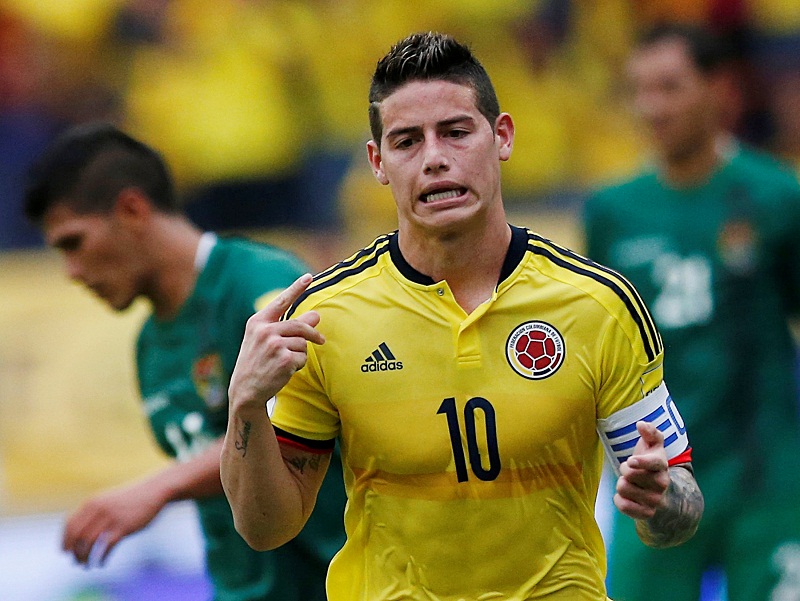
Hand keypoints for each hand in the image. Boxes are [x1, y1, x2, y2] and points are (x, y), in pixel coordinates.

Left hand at [62, 480, 165, 565]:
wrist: (153, 492)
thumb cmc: (130, 499)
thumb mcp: (108, 501)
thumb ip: (93, 513)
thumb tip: (77, 533)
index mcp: (92, 502)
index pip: (70, 524)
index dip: (65, 540)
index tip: (65, 551)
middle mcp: (99, 509)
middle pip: (77, 536)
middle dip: (74, 551)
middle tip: (76, 561)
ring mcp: (111, 518)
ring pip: (89, 543)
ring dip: (85, 557)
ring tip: (86, 565)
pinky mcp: (124, 527)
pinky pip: (107, 547)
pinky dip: (102, 558)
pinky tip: (101, 563)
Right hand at [229, 274, 324, 409]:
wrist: (246, 390)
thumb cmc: (257, 363)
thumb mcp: (267, 341)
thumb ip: (289, 327)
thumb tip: (317, 314)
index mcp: (258, 322)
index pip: (281, 301)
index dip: (296, 288)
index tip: (308, 277)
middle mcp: (265, 331)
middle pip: (300, 325)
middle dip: (313, 333)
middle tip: (320, 340)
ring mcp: (274, 345)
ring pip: (303, 343)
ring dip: (301, 354)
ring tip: (285, 362)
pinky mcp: (284, 359)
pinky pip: (303, 357)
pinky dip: (299, 365)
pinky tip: (285, 371)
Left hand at [613, 421, 669, 519]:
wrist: (662, 493)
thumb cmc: (652, 464)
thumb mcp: (653, 446)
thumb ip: (650, 432)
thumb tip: (641, 424)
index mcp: (662, 465)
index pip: (653, 463)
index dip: (641, 462)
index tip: (630, 461)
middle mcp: (662, 484)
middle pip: (628, 474)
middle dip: (624, 470)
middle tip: (631, 471)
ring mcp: (655, 500)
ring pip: (623, 489)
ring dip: (622, 484)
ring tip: (632, 483)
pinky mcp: (647, 514)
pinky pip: (623, 506)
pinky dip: (620, 500)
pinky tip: (627, 496)